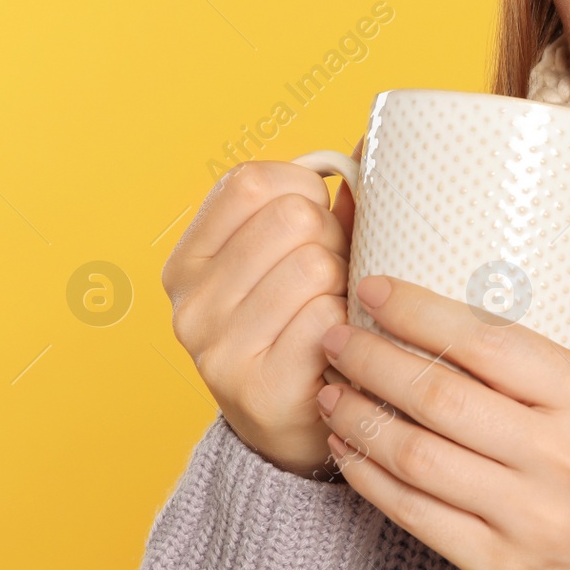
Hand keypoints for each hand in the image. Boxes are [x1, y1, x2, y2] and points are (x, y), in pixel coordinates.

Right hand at [161, 140, 362, 479]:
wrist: (298, 432)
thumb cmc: (306, 327)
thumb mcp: (297, 260)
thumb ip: (329, 203)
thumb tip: (380, 137)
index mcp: (189, 259)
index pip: (252, 180)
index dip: (304, 192)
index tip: (316, 223)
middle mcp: (189, 301)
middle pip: (291, 218)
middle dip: (332, 240)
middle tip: (334, 280)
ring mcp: (215, 347)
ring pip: (313, 264)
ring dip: (345, 285)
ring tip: (337, 312)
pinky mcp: (254, 388)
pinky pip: (325, 320)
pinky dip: (347, 328)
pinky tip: (339, 349)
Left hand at [315, 272, 569, 569]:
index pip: (492, 345)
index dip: (423, 314)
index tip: (375, 291)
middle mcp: (559, 457)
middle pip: (442, 397)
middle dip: (374, 360)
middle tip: (335, 334)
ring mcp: (526, 515)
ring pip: (419, 456)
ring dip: (362, 418)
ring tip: (330, 388)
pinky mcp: (497, 563)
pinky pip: (416, 515)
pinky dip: (370, 478)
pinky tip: (346, 448)